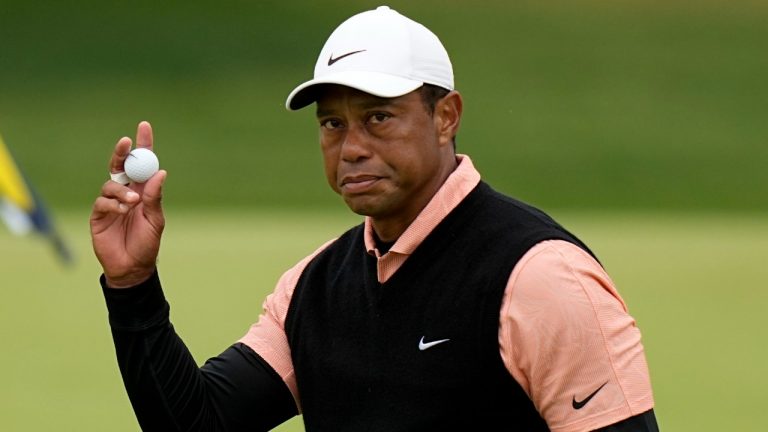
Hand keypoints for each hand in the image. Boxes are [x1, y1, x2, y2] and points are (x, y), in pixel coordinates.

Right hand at [90, 121, 166, 287]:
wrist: (132, 268)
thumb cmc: (147, 244)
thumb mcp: (156, 220)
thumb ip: (154, 197)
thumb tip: (160, 173)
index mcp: (143, 191)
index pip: (142, 164)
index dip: (143, 145)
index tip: (144, 126)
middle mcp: (126, 193)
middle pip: (121, 166)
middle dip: (123, 153)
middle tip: (127, 142)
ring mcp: (111, 203)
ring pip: (111, 184)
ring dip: (122, 191)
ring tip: (132, 203)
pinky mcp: (99, 215)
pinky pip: (102, 202)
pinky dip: (113, 204)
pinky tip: (122, 212)